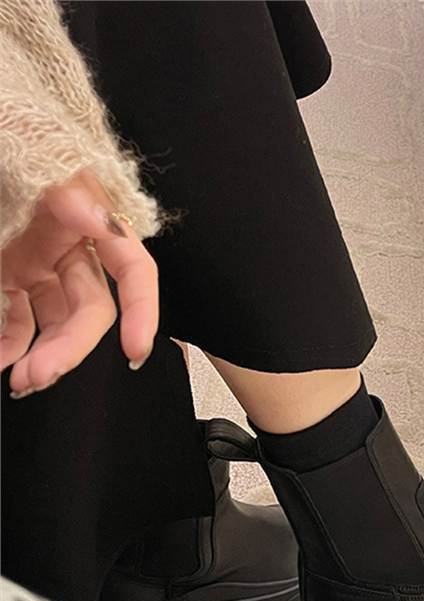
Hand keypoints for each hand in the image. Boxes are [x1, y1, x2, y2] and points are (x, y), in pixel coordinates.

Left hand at [0, 168, 158, 396]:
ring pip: (56, 321)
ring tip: (17, 382)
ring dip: (42, 355)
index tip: (134, 351)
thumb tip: (98, 219)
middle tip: (35, 379)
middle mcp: (70, 245)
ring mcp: (37, 261)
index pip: (133, 270)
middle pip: (91, 309)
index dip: (142, 311)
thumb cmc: (8, 128)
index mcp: (87, 214)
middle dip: (70, 349)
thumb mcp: (30, 148)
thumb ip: (62, 187)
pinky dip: (10, 342)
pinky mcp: (8, 271)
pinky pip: (17, 316)